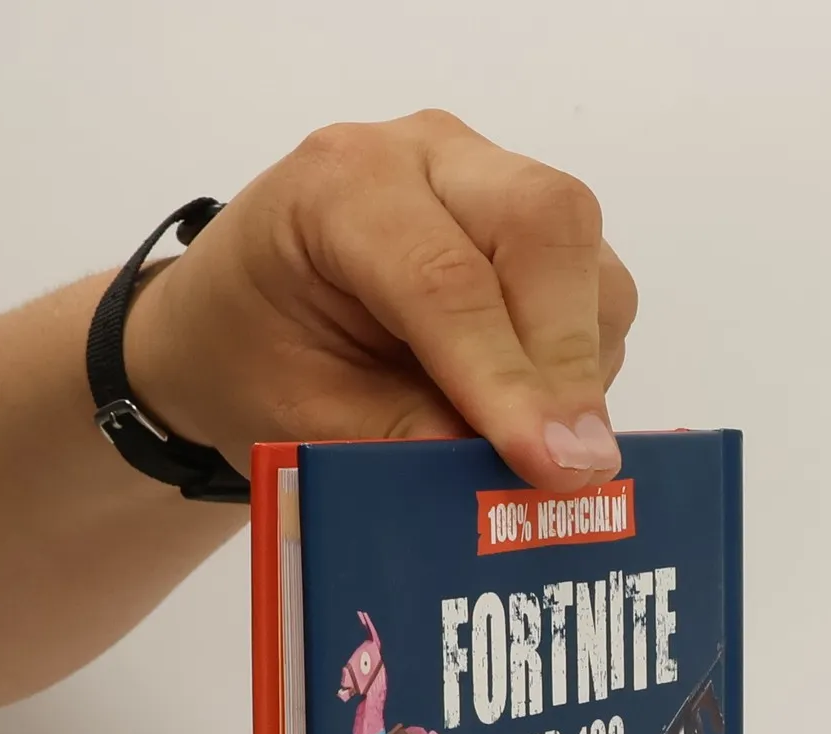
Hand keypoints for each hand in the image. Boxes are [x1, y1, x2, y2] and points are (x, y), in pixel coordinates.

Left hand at [124, 111, 637, 493]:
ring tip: (529, 452)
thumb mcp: (301, 420)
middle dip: (566, 362)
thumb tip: (508, 478)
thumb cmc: (250, 361)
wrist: (235, 320)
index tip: (549, 467)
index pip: (447, 278)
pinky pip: (595, 294)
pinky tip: (529, 416)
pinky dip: (581, 370)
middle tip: (574, 473)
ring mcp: (489, 181)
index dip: (505, 380)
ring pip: (586, 264)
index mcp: (342, 186)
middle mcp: (428, 157)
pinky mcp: (534, 227)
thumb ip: (403, 438)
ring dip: (579, 373)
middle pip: (545, 229)